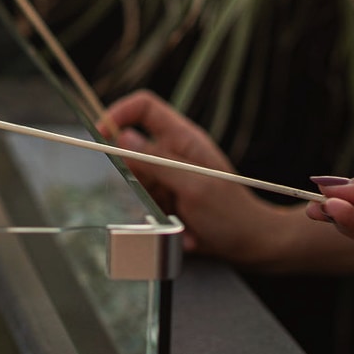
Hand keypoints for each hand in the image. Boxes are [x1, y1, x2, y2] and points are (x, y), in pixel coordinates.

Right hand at [97, 91, 302, 264]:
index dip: (119, 113)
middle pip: (130, 147)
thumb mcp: (194, 186)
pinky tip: (180, 228)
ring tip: (172, 216)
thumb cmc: (234, 215)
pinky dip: (153, 218)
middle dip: (129, 173)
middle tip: (148, 195)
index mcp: (183, 139)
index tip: (101, 135)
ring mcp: (168, 177)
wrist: (252, 245)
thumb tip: (122, 138)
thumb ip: (157, 162)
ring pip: (133, 179)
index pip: (144, 108)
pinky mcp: (165, 199)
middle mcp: (172, 154)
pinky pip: (141, 202)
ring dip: (144, 201)